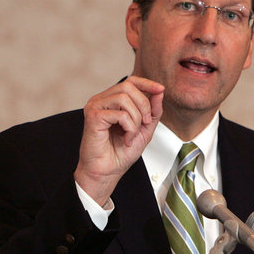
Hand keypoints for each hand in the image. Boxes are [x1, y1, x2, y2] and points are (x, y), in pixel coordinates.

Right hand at [74, 76, 163, 205]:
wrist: (106, 172)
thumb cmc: (119, 154)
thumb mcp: (145, 129)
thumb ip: (152, 111)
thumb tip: (159, 92)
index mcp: (111, 101)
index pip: (130, 81)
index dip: (147, 83)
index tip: (160, 90)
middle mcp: (101, 100)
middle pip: (128, 86)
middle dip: (144, 105)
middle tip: (145, 124)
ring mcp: (95, 107)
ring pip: (124, 98)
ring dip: (136, 119)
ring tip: (132, 134)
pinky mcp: (93, 116)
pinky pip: (120, 113)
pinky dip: (129, 128)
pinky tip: (125, 139)